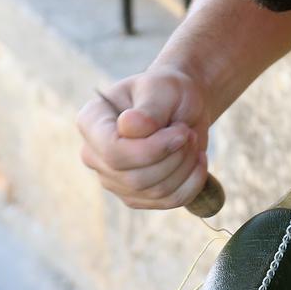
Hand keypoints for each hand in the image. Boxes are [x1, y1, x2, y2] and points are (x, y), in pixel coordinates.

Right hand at [77, 67, 210, 208]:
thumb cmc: (167, 91)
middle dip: (174, 157)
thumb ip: (147, 109)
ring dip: (186, 166)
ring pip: (155, 192)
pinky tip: (198, 160)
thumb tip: (129, 126)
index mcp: (92, 123)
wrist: (180, 106)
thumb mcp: (161, 88)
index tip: (182, 131)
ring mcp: (113, 180)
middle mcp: (95, 156)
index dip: (152, 149)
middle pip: (135, 178)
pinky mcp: (136, 197)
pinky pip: (170, 200)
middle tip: (189, 132)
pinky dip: (193, 182)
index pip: (113, 153)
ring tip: (192, 140)